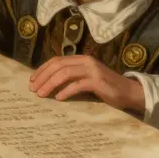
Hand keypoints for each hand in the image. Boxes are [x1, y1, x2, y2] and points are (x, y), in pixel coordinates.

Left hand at [29, 55, 145, 113]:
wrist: (128, 92)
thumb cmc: (104, 88)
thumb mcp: (84, 79)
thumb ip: (70, 78)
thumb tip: (47, 84)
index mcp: (80, 59)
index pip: (56, 61)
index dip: (42, 70)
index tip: (31, 81)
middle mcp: (86, 61)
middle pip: (58, 66)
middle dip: (42, 77)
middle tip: (32, 89)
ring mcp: (92, 70)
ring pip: (65, 74)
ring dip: (50, 84)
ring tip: (41, 94)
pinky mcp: (98, 81)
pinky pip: (77, 85)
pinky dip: (66, 91)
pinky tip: (58, 98)